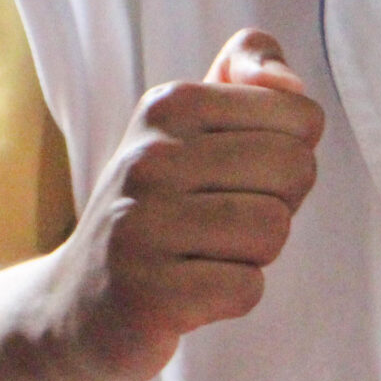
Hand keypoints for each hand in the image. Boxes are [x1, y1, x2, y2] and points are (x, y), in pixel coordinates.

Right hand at [31, 27, 322, 380]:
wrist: (79, 304)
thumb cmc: (160, 210)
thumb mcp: (193, 128)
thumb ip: (247, 76)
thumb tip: (287, 81)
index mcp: (170, 105)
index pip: (301, 118)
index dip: (290, 159)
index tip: (238, 178)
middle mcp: (150, 156)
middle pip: (296, 169)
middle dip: (280, 205)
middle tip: (225, 224)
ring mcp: (143, 224)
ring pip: (274, 229)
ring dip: (255, 255)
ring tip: (204, 256)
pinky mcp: (149, 293)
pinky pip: (247, 288)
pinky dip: (233, 298)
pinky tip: (191, 291)